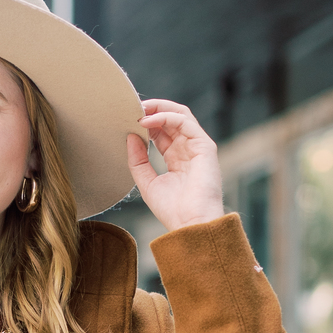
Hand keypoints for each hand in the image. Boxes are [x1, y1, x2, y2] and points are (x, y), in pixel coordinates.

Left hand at [125, 100, 223, 231]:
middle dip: (152, 110)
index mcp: (176, 159)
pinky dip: (166, 117)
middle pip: (171, 118)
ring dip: (158, 109)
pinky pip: (185, 122)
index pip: (162, 131)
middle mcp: (188, 150)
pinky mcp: (205, 146)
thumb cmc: (173, 211)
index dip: (146, 122)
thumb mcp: (147, 183)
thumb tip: (129, 136)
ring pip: (180, 115)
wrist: (191, 225)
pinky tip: (148, 122)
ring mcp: (198, 147)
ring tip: (139, 110)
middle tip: (132, 107)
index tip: (127, 118)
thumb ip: (138, 160)